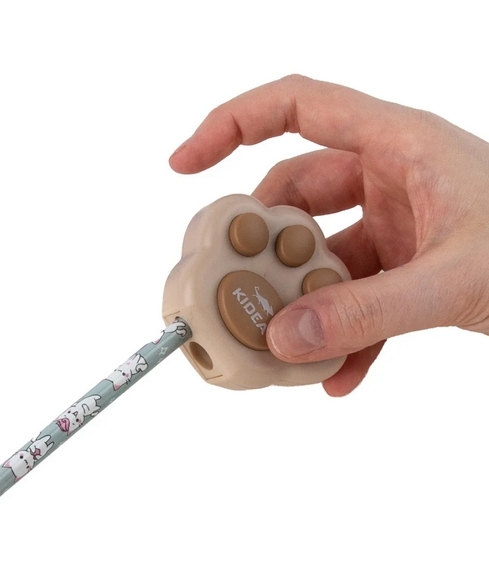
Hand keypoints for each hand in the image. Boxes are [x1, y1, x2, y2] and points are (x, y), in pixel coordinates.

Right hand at [169, 74, 488, 394]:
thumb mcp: (456, 279)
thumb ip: (367, 311)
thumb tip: (284, 338)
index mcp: (398, 145)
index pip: (296, 107)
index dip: (230, 126)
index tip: (183, 168)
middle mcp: (390, 177)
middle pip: (292, 198)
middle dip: (261, 250)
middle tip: (234, 293)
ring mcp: (396, 226)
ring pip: (316, 258)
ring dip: (297, 306)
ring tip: (283, 350)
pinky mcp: (404, 271)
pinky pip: (350, 300)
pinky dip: (338, 337)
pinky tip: (336, 377)